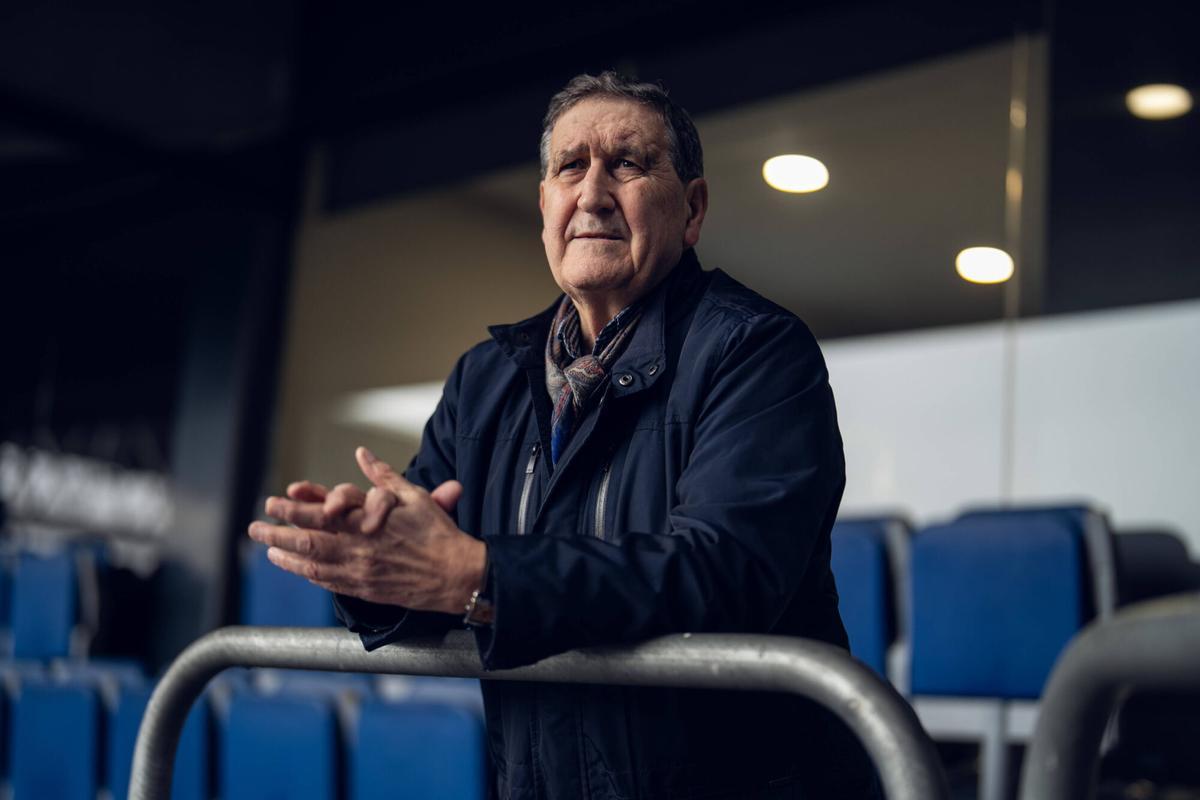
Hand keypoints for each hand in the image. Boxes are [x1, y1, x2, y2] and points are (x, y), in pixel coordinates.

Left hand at [248, 447, 485, 614]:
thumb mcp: (412, 497)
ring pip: (313, 566)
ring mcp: (360, 573)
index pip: (319, 514)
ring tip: (269, 550)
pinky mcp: (366, 590)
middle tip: (256, 528)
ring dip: (287, 558)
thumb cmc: (438, 534)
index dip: (292, 509)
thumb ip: (382, 477)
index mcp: (367, 524)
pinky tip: (298, 569)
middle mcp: (358, 549)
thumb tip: (361, 455)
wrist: (457, 575)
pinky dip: (309, 575)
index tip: (273, 502)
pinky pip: (329, 583)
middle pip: (307, 542)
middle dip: (277, 534)